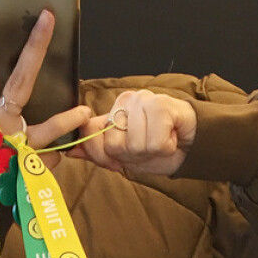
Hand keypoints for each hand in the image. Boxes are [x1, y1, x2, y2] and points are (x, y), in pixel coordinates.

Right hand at [0, 0, 90, 167]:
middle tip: (48, 19)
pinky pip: (51, 156)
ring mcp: (11, 146)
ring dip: (65, 122)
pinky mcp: (25, 167)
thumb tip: (23, 70)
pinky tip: (64, 151)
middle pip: (18, 82)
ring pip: (43, 130)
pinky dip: (58, 155)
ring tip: (84, 111)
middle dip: (34, 49)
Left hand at [68, 90, 197, 175]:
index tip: (126, 155)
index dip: (109, 157)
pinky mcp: (161, 104)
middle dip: (133, 155)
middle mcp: (125, 101)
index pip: (93, 139)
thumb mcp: (122, 156)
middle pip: (114, 146)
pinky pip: (155, 142)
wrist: (188, 144)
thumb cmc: (156, 148)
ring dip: (151, 152)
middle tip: (147, 146)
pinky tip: (170, 137)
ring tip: (160, 141)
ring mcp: (142, 100)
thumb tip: (70, 151)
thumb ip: (96, 152)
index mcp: (112, 111)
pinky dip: (165, 147)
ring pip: (135, 145)